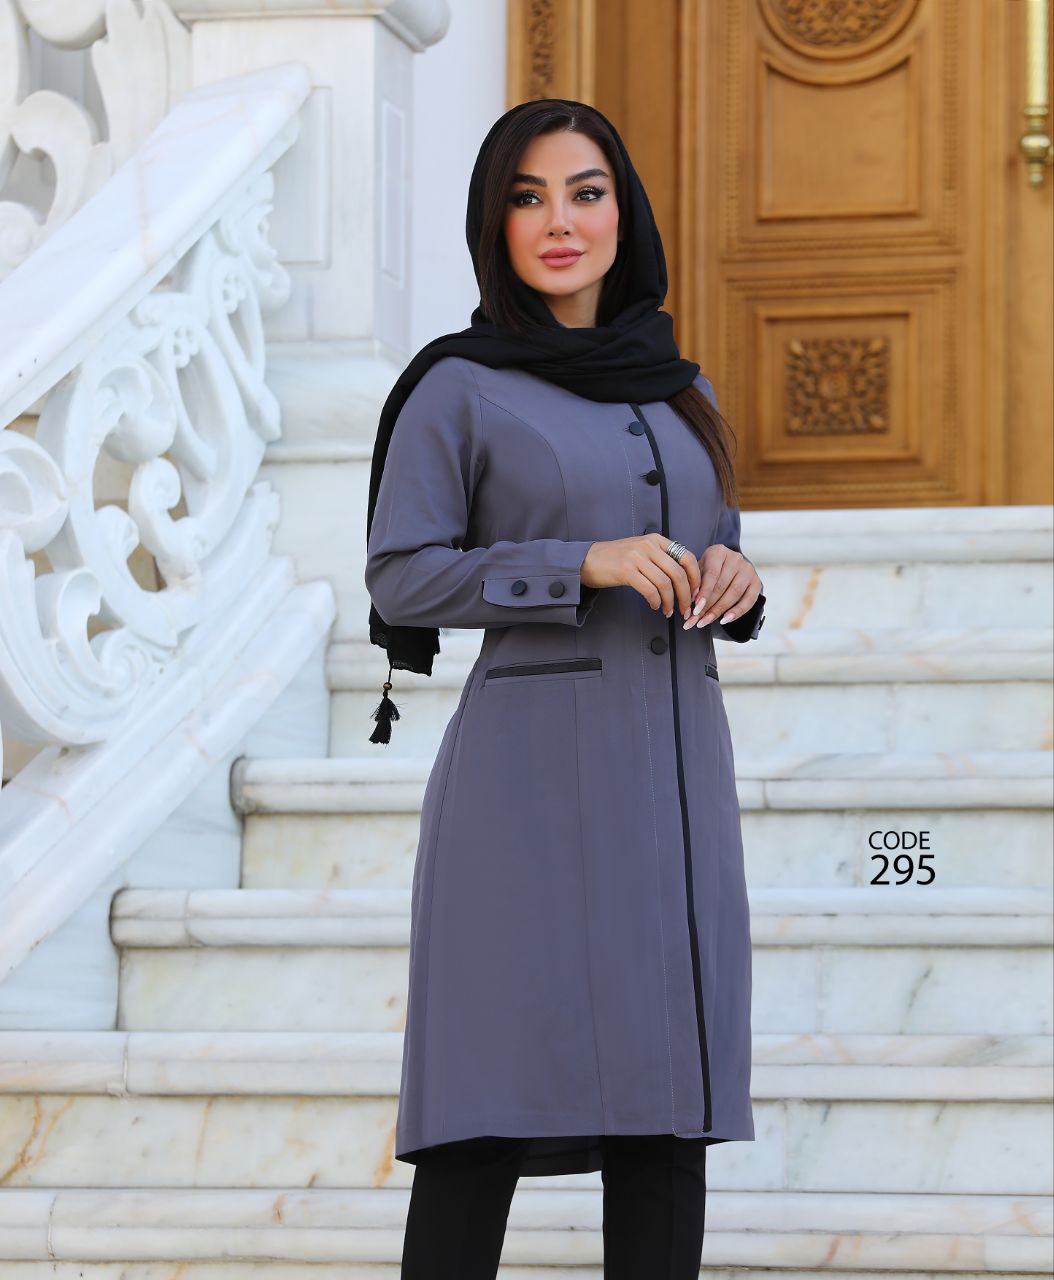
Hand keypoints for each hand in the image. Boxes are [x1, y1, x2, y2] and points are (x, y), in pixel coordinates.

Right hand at [581, 535, 701, 619]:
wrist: (587, 560)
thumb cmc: (615, 559)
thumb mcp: (641, 550)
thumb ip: (660, 558)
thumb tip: (683, 578)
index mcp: (656, 540)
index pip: (687, 557)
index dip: (695, 578)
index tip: (696, 593)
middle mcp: (648, 545)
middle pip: (678, 573)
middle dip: (686, 595)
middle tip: (686, 609)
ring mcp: (637, 557)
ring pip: (665, 583)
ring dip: (670, 602)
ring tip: (669, 611)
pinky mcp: (626, 570)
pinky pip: (650, 590)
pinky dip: (656, 601)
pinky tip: (655, 606)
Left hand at [684, 544, 762, 629]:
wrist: (728, 565)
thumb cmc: (709, 570)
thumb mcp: (699, 571)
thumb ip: (695, 585)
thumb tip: (691, 607)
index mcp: (718, 552)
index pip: (712, 574)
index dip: (704, 594)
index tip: (695, 609)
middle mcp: (735, 558)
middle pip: (722, 586)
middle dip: (708, 606)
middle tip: (696, 620)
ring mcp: (748, 570)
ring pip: (734, 594)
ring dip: (719, 611)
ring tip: (706, 621)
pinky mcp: (756, 582)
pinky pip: (749, 600)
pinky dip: (736, 612)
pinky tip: (725, 620)